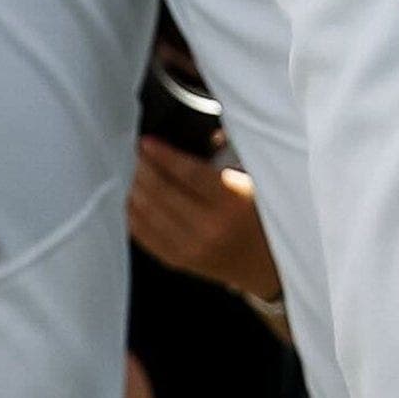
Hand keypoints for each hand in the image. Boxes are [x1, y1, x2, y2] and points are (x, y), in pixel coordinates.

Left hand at [128, 140, 284, 305]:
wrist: (265, 264)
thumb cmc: (260, 216)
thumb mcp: (253, 180)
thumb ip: (226, 155)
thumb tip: (196, 132)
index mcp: (232, 201)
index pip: (188, 173)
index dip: (163, 155)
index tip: (147, 142)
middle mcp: (209, 227)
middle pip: (163, 192)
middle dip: (145, 169)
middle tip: (139, 154)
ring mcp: (191, 248)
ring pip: (149, 214)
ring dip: (136, 189)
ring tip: (136, 173)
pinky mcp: (178, 262)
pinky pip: (145, 237)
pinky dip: (134, 216)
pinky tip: (133, 200)